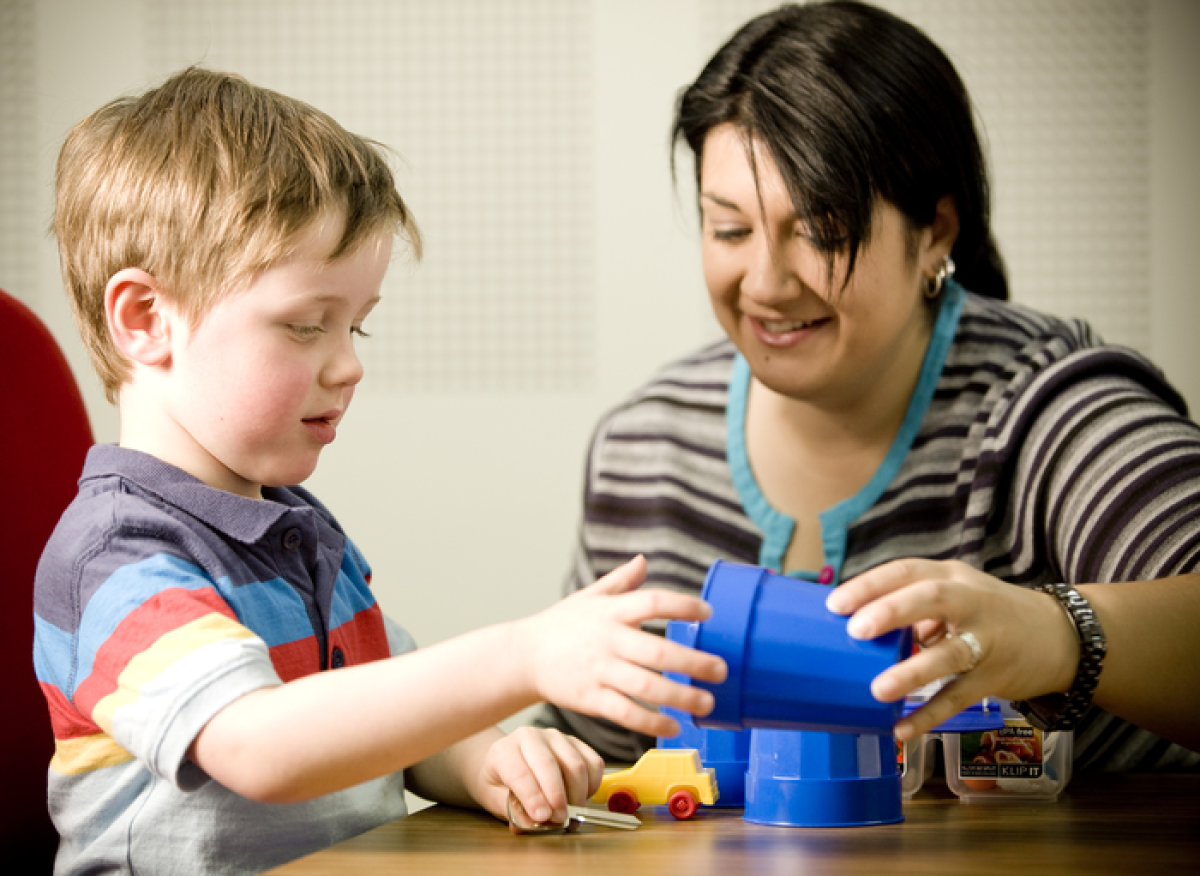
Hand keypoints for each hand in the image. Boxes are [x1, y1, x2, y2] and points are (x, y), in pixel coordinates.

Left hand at [473, 726, 603, 825]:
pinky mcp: (575, 742)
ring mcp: (555, 737)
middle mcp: (530, 737)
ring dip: (577, 794)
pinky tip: (581, 797)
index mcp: (504, 750)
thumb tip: (533, 823)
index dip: (533, 797)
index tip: (542, 817)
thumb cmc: (500, 782)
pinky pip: (593, 762)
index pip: (520, 773)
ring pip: (575, 764)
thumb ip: (512, 811)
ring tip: (570, 813)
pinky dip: (592, 784)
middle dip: (557, 797)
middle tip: (560, 819)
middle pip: (549, 765)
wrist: (509, 760)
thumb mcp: (494, 799)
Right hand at [515, 556, 726, 737]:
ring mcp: (598, 671)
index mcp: (610, 611)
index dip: (682, 606)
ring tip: (707, 704)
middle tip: (721, 670)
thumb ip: (620, 582)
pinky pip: (625, 713)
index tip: (707, 614)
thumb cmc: (561, 625)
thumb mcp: (588, 597)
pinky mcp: (590, 698)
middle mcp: (607, 640)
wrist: (522, 655)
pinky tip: (674, 725)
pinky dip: (651, 722)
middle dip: (693, 662)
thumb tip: (644, 561)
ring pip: (645, 687)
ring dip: (680, 697)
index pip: (652, 603)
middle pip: (657, 651)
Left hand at [826, 559, 1078, 739]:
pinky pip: (958, 698)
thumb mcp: (957, 593)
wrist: (1063, 636)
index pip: (907, 571)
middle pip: (930, 597)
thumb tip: (855, 627)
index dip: (870, 585)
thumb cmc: (991, 613)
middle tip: (855, 630)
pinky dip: (929, 715)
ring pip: (948, 653)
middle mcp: (969, 602)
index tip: (834, 603)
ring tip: (878, 690)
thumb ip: (914, 607)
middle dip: (892, 611)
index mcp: (951, 577)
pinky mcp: (994, 678)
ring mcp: (985, 640)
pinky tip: (901, 729)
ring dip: (912, 671)